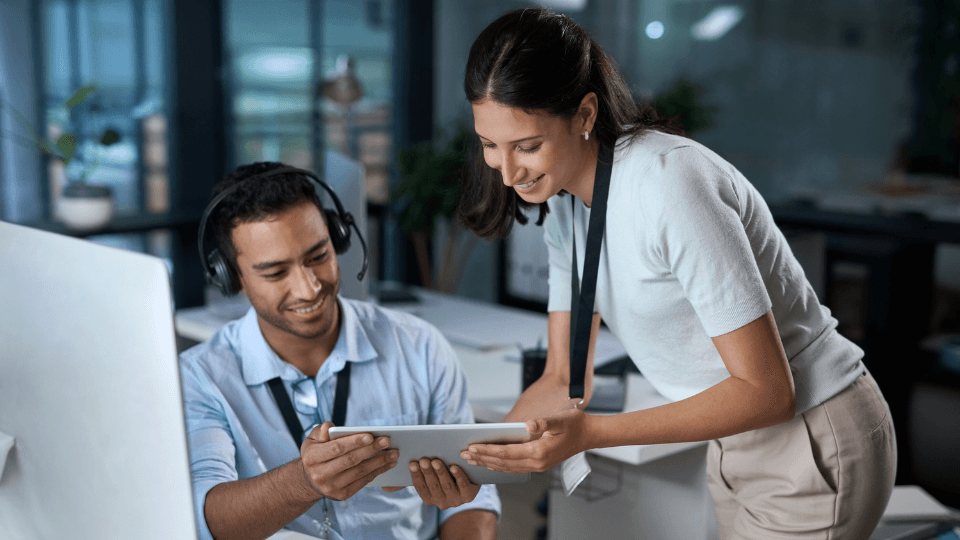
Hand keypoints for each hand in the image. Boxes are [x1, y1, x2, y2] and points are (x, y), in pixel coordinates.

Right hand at [299, 421, 398, 500]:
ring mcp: (331, 487)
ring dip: (379, 462)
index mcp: (312, 458)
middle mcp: (320, 474)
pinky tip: (388, 464)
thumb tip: (330, 427)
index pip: (337, 448)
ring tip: (394, 453)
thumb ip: (321, 430)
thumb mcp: (312, 439)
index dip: (354, 442)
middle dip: (372, 450)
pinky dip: (377, 471)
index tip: (371, 435)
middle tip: (388, 441)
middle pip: (351, 460)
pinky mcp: (342, 495)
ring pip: (360, 472)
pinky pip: (363, 481)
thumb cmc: (316, 453)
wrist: (311, 480)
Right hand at [403, 457, 480, 509]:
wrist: (470, 481)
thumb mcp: (433, 478)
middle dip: (427, 472)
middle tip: (424, 460)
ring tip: (436, 461)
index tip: (413, 463)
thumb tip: (394, 479)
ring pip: (447, 486)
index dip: (416, 475)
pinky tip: (454, 467)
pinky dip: (458, 476)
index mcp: (430, 499)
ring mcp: (456, 500)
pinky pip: (463, 485)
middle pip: (433, 486)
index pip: (421, 488)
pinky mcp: (468, 496)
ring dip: (440, 473)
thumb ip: (421, 474)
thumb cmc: (446, 476)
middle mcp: (442, 503)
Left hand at [461, 408, 587, 472]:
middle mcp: (537, 462)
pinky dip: (499, 466)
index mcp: (539, 452)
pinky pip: (514, 468)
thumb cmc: (574, 424)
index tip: (472, 447)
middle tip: (463, 455)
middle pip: (503, 463)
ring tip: (472, 460)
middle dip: (482, 459)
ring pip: (507, 468)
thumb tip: (528, 424)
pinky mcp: (539, 465)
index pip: (506, 453)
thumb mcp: (560, 419)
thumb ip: (544, 422)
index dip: (488, 451)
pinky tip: (490, 462)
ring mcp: (538, 466)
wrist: (589, 435)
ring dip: (488, 464)